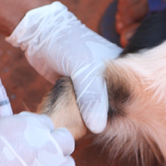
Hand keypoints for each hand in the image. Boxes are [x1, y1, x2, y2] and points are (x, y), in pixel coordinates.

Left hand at [7, 2, 121, 132]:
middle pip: (111, 107)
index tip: (110, 130)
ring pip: (94, 108)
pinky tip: (73, 125)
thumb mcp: (82, 68)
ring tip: (81, 132)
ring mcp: (91, 84)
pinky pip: (81, 107)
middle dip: (103, 120)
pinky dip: (77, 115)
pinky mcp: (76, 89)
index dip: (121, 117)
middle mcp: (109, 78)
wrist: (39, 33)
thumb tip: (98, 127)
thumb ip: (91, 96)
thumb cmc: (66, 42)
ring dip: (88, 119)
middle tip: (91, 133)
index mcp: (120, 69)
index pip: (126, 100)